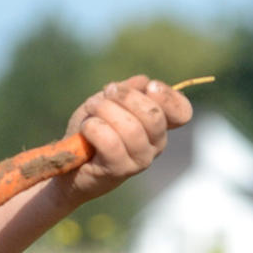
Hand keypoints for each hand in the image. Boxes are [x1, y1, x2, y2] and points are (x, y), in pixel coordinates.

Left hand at [58, 75, 192, 202]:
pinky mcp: (119, 170)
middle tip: (104, 94)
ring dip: (104, 110)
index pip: (182, 112)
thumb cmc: (91, 130)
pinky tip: (86, 128)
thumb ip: (127, 91)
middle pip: (154, 115)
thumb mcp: (108, 102)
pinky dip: (94, 128)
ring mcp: (140, 160)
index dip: (167, 95)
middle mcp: (156, 144)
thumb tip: (142, 81)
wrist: (69, 162)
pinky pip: (111, 143)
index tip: (147, 86)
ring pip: (131, 128)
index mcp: (159, 126)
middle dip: (125, 97)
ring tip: (90, 108)